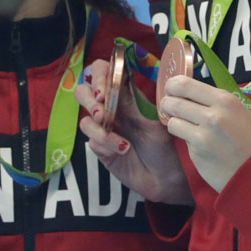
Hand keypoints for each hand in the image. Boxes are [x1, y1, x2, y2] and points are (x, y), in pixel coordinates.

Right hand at [76, 59, 192, 204]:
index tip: (105, 89)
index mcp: (125, 96)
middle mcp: (111, 110)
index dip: (99, 75)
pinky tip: (123, 150)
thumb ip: (133, 102)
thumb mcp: (154, 119)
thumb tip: (120, 78)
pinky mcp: (101, 150)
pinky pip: (92, 142)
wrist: (167, 177)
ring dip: (99, 128)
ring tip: (120, 139)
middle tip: (101, 109)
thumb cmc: (166, 145)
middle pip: (83, 92)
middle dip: (89, 99)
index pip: (102, 73)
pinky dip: (106, 144)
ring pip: (85, 120)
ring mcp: (103, 130)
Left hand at [159, 76, 250, 192]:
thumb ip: (214, 102)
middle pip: (174, 101)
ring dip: (174, 122)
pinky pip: (180, 137)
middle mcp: (213, 115)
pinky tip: (195, 140)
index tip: (171, 89)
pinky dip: (183, 137)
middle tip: (169, 106)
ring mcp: (204, 135)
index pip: (185, 84)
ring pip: (173, 120)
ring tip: (183, 125)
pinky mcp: (197, 152)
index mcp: (225, 100)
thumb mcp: (238, 112)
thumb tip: (188, 93)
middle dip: (167, 103)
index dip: (173, 85)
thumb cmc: (250, 140)